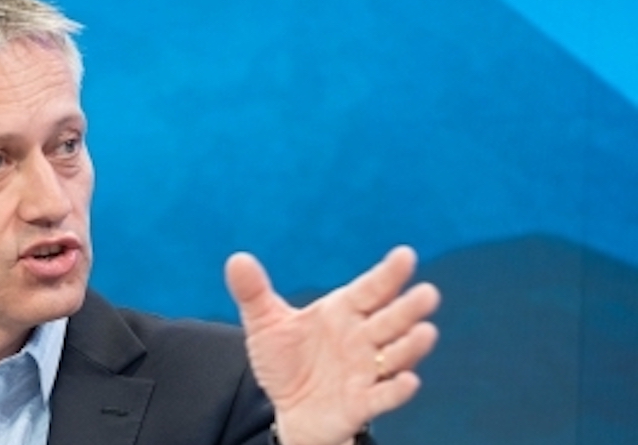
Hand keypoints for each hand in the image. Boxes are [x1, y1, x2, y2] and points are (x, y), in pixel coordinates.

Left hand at [225, 246, 440, 444]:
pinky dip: (397, 390)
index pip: (369, 289)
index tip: (405, 256)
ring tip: (425, 332)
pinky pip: (384, 396)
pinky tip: (409, 381)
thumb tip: (237, 259)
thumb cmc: (286, 361)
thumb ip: (253, 293)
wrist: (287, 408)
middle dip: (409, 308)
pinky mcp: (363, 402)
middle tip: (427, 293)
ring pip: (396, 355)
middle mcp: (361, 338)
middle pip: (390, 320)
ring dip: (412, 345)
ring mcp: (366, 371)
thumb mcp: (265, 325)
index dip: (388, 274)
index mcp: (342, 312)